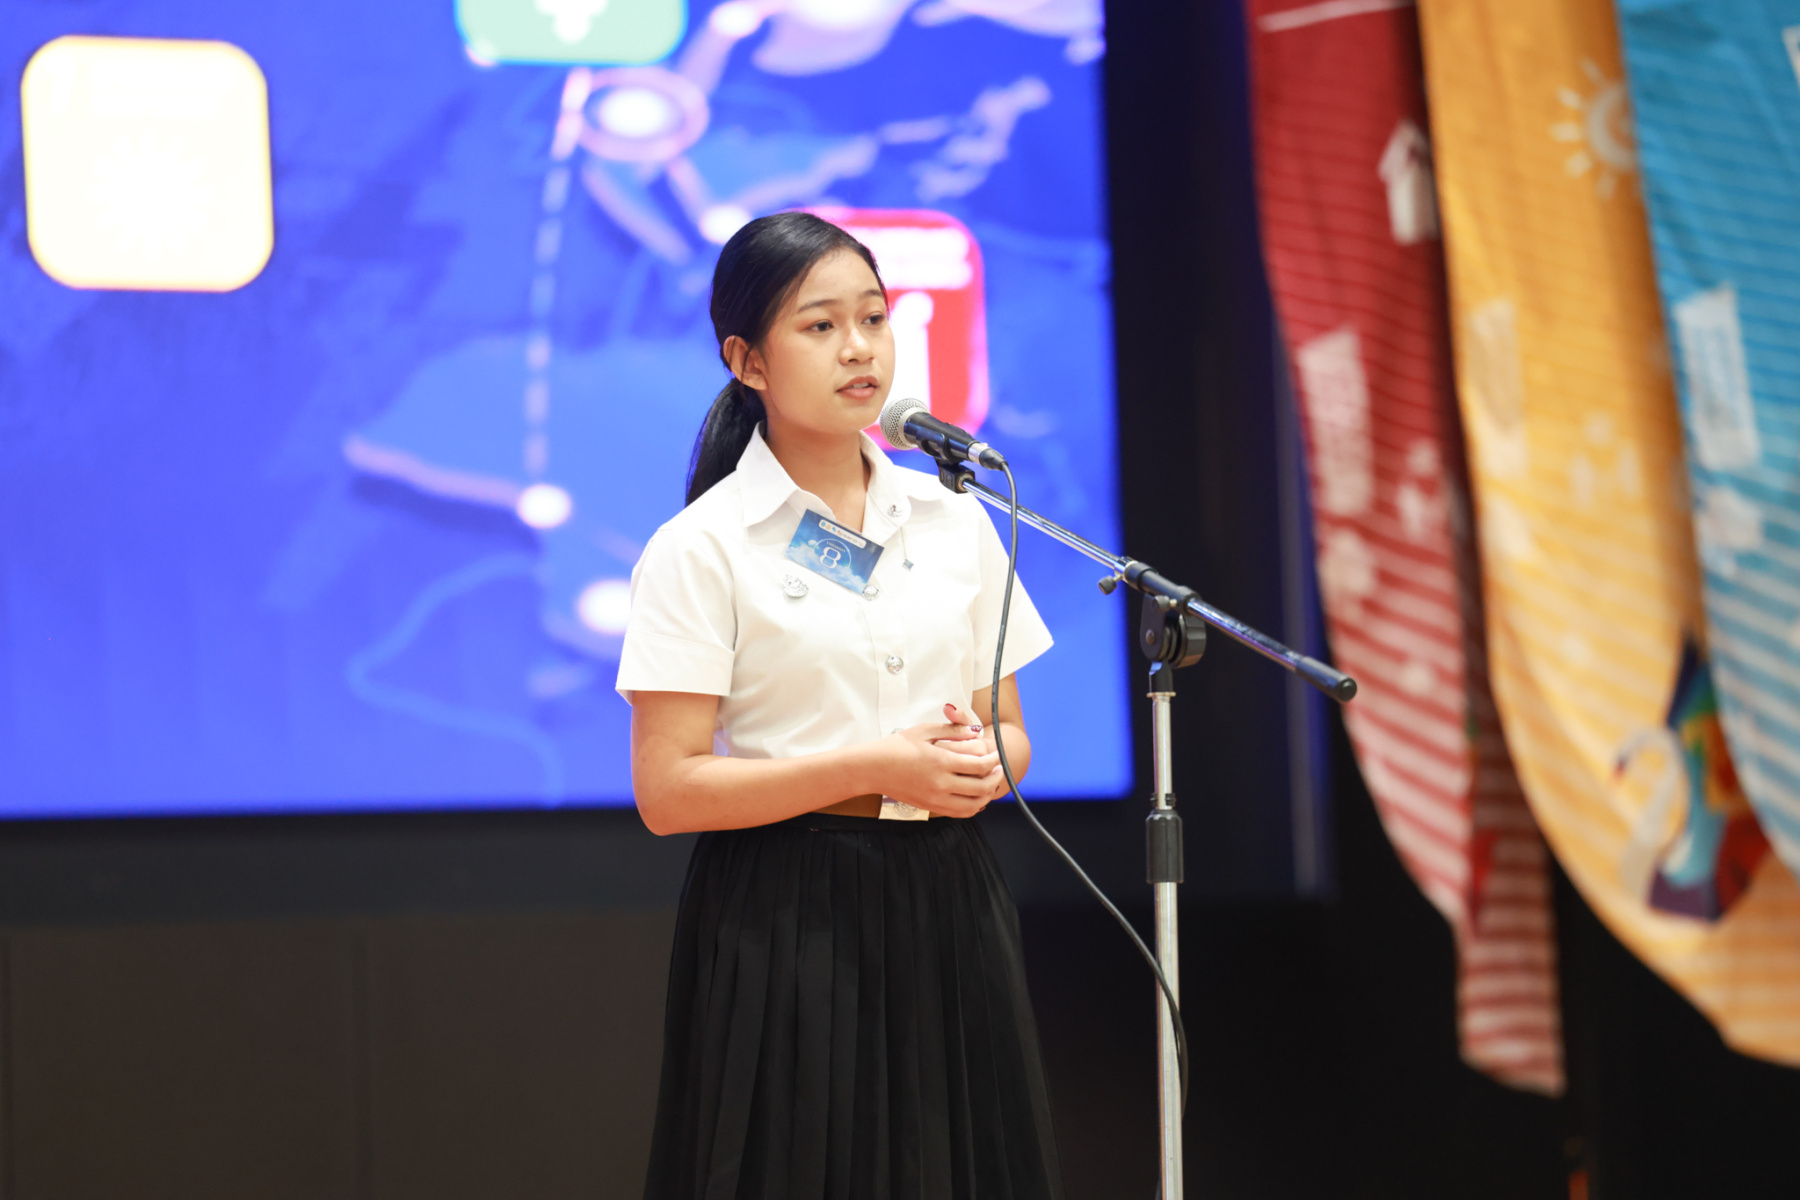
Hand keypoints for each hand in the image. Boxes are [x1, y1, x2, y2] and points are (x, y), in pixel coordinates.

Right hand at [869, 705, 1003, 817]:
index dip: (993, 761)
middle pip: (981, 787)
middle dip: (995, 778)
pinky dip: (973, 807)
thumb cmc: (896, 746)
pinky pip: (959, 813)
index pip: (979, 765)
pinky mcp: (929, 807)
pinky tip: (975, 796)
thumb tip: (974, 731)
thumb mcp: (924, 731)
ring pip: (973, 805)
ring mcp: (935, 799)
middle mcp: (940, 784)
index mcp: (940, 762)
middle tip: (998, 769)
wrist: (872, 769)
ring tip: (990, 784)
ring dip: (987, 795)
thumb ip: (952, 730)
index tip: (996, 755)